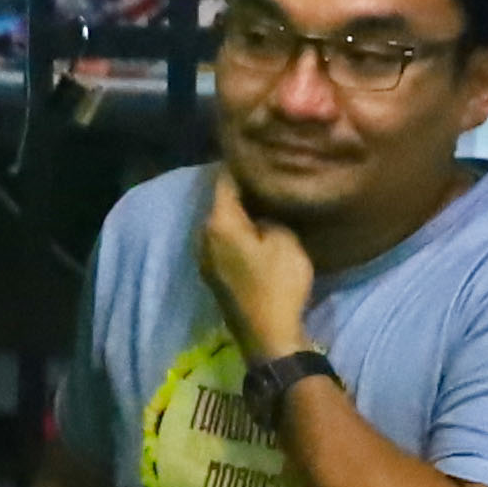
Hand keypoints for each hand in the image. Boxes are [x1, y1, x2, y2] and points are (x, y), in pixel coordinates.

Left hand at [194, 173, 315, 362]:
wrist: (268, 335)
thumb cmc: (278, 284)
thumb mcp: (284, 240)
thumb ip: (270, 215)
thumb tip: (262, 210)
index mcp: (218, 222)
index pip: (224, 180)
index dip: (240, 164)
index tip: (255, 151)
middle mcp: (203, 236)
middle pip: (219, 201)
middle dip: (239, 187)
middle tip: (264, 172)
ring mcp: (205, 258)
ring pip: (220, 223)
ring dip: (237, 210)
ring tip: (262, 198)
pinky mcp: (213, 275)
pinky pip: (223, 241)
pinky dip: (236, 230)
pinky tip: (255, 228)